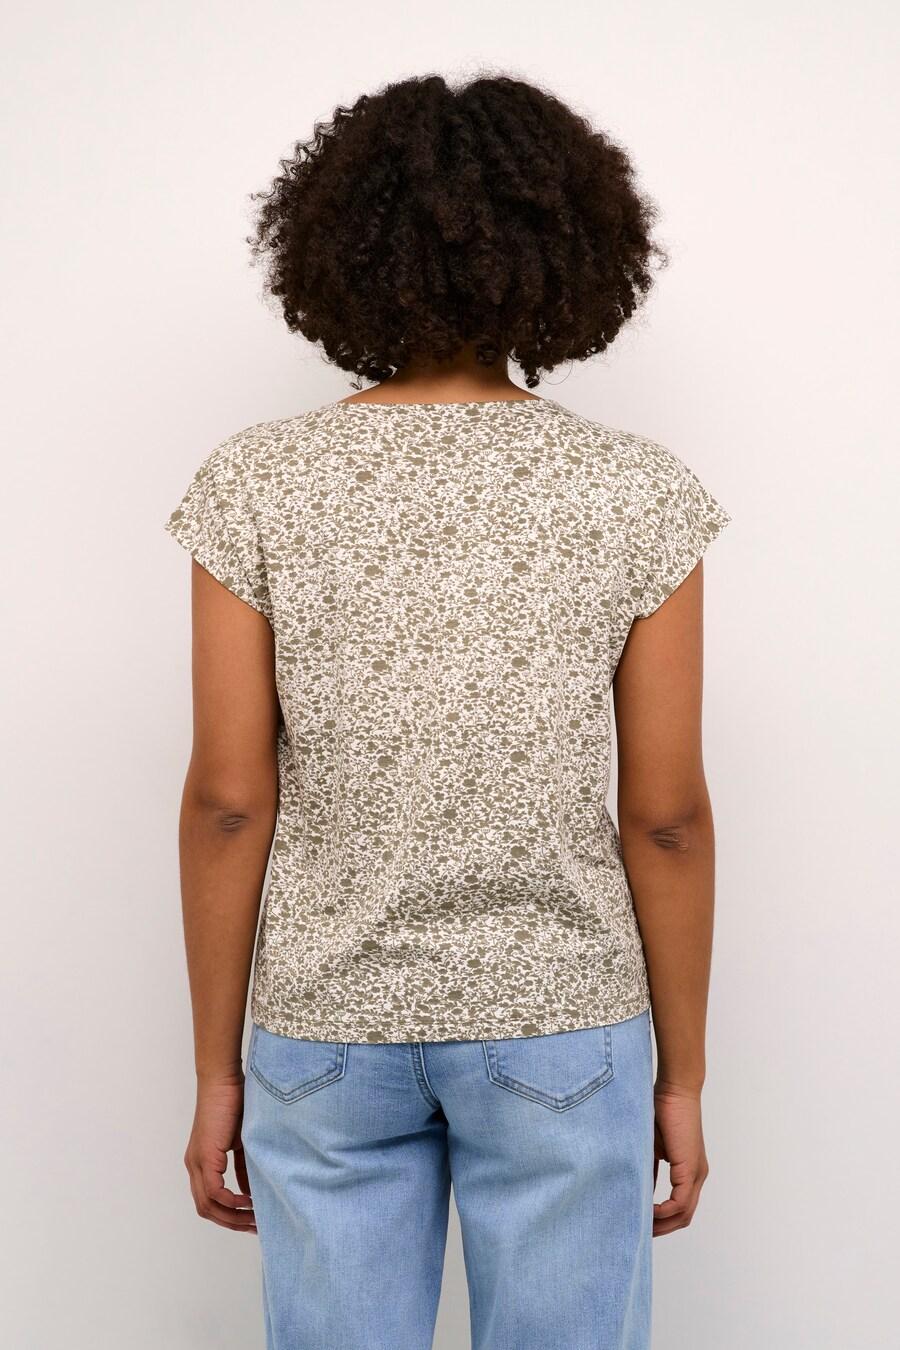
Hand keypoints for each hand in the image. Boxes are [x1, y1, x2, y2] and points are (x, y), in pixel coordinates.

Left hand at [184, 1074, 256, 1233]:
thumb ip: (243, 1167)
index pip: (208, 1202)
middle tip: (255, 1228)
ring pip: (207, 1205)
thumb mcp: (241, 1143)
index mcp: (201, 1163)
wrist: (223, 1080)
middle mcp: (194, 1166)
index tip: (250, 1222)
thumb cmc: (234, 1104)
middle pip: (206, 1210)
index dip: (228, 1216)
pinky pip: (214, 1191)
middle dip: (231, 1223)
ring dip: (232, 1217)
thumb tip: (248, 1192)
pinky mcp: (205, 1156)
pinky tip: (248, 1201)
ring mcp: (197, 1162)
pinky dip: (230, 1201)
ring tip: (255, 1219)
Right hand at [652, 1081, 708, 1235]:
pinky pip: (680, 1203)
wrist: (675, 1090)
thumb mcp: (651, 1147)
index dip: (662, 1220)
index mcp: (689, 1171)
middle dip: (662, 1229)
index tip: (641, 1223)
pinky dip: (664, 1212)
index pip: (680, 1207)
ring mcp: (696, 1174)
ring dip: (663, 1225)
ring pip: (684, 1214)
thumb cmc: (661, 1110)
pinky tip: (648, 1211)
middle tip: (640, 1234)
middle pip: (684, 1217)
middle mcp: (697, 1176)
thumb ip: (648, 1169)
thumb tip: (638, 1192)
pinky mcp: (690, 1169)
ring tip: (641, 1227)